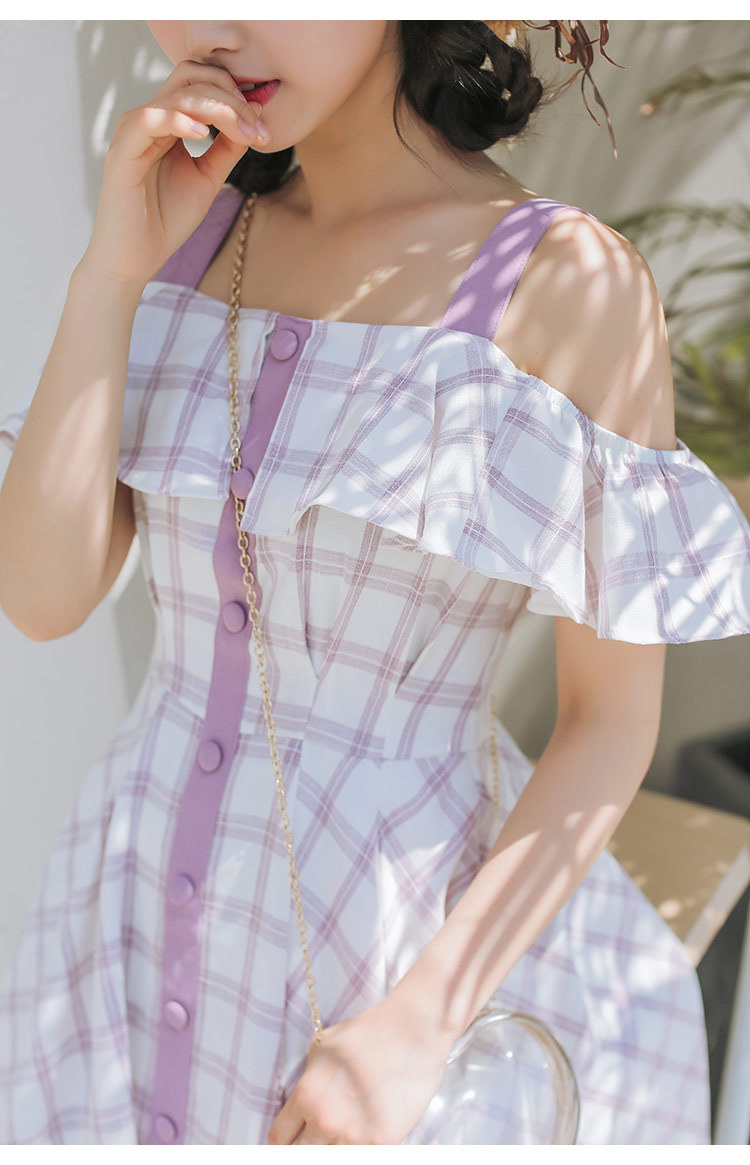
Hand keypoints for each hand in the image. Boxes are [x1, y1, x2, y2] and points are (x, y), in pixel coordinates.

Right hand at [81, 60, 268, 289]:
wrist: (135, 259)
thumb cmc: (165, 220)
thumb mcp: (208, 178)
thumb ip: (227, 147)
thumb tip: (254, 116)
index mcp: (168, 122)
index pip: (201, 83)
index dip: (236, 97)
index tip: (264, 129)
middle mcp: (149, 118)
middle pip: (191, 76)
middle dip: (231, 96)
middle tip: (257, 128)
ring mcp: (134, 132)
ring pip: (177, 94)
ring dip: (218, 108)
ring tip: (243, 134)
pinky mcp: (122, 152)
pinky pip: (150, 119)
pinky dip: (180, 120)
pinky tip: (204, 134)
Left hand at [267, 998, 453, 1144]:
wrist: (413, 1031)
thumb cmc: (369, 1033)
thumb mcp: (323, 1047)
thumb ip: (307, 1079)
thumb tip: (299, 1103)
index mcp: (306, 1095)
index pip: (279, 1139)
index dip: (282, 1144)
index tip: (290, 1144)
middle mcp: (324, 1119)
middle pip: (301, 1154)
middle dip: (308, 1146)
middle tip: (323, 1134)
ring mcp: (352, 1135)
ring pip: (330, 1157)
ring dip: (336, 1147)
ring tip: (349, 1127)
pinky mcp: (381, 1144)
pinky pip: (360, 1157)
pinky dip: (360, 1148)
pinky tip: (367, 1133)